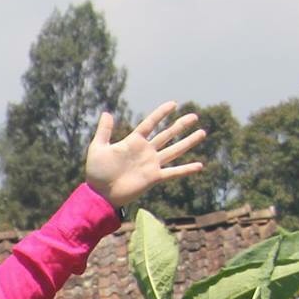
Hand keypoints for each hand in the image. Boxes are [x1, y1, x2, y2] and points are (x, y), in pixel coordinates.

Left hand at [85, 102, 204, 209]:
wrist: (100, 195)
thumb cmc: (96, 173)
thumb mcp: (98, 148)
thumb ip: (104, 131)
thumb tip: (106, 113)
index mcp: (133, 142)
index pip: (150, 124)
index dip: (161, 113)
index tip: (173, 104)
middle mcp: (146, 151)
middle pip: (167, 135)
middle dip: (180, 125)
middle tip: (194, 116)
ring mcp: (151, 164)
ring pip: (174, 150)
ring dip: (188, 142)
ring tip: (202, 133)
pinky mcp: (154, 177)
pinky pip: (173, 172)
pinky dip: (186, 169)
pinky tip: (200, 166)